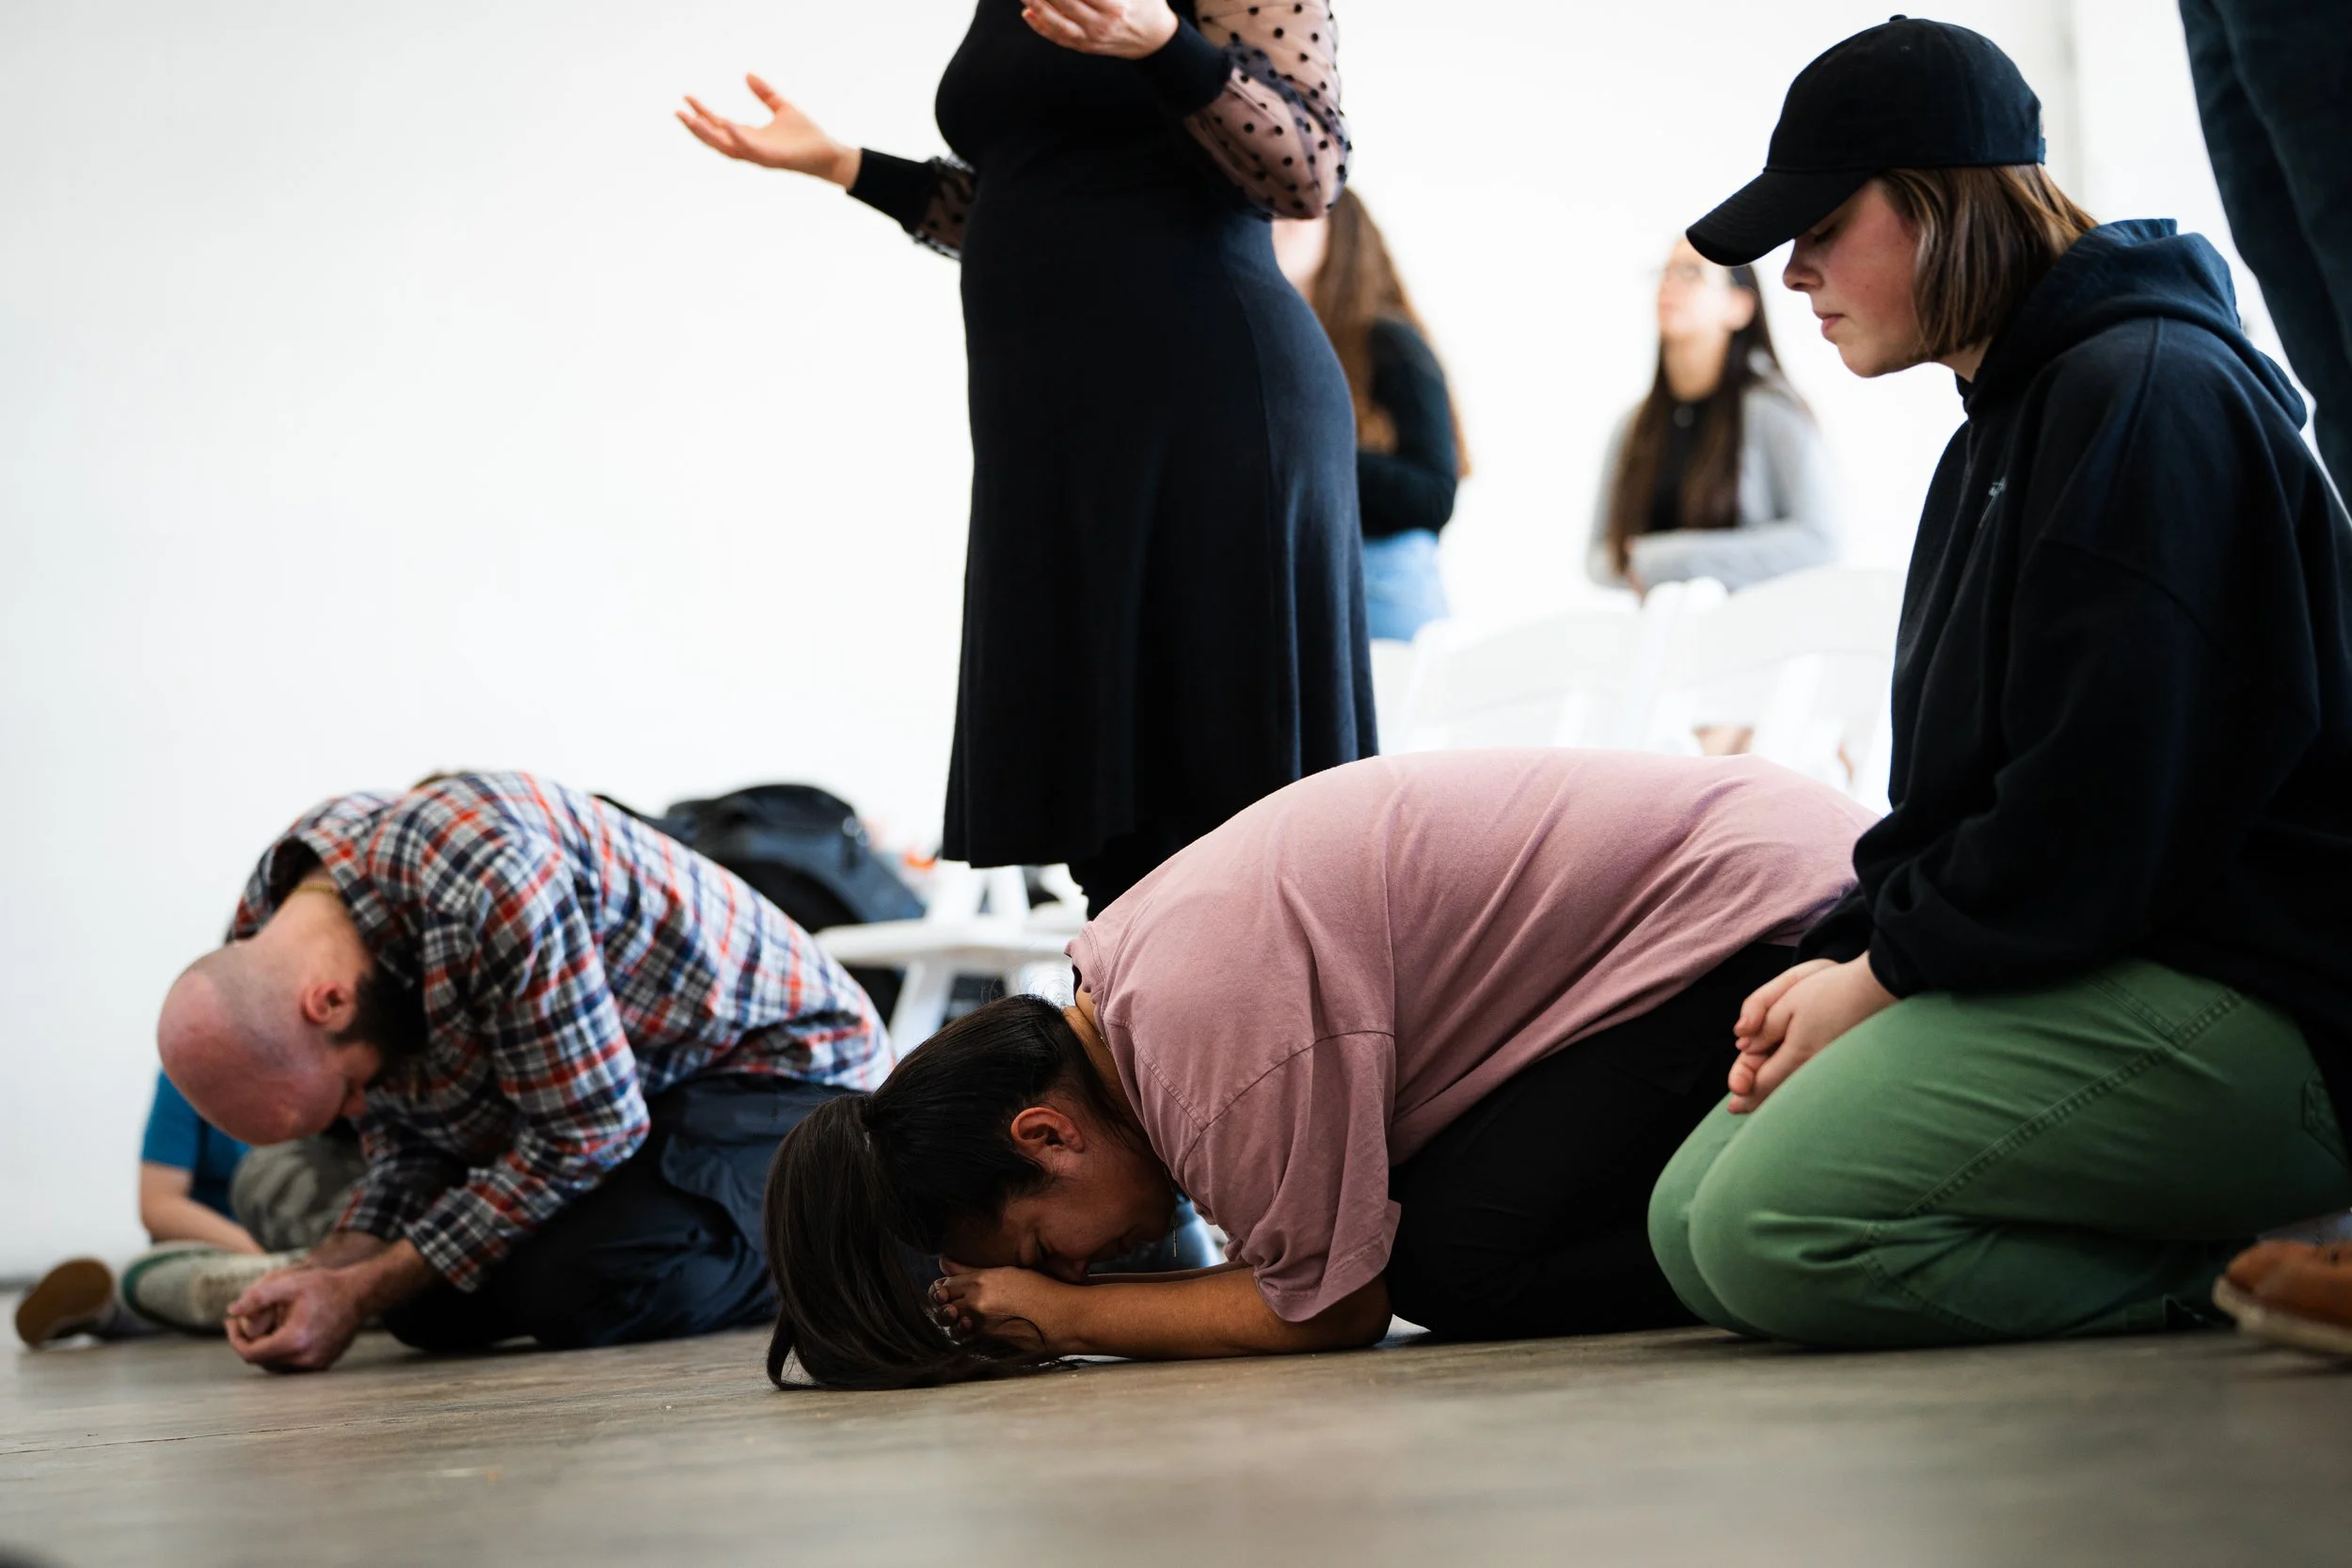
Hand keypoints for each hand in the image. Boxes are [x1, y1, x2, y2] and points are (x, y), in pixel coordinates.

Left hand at [225, 1265, 366, 1372]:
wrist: (360, 1294)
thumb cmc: (326, 1287)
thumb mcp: (290, 1283)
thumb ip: (258, 1296)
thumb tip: (232, 1310)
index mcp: (294, 1340)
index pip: (251, 1353)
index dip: (235, 1339)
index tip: (230, 1324)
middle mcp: (306, 1358)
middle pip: (261, 1361)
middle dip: (249, 1343)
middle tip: (242, 1324)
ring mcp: (316, 1364)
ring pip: (276, 1366)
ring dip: (264, 1349)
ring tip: (262, 1328)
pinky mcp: (323, 1363)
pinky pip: (292, 1365)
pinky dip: (281, 1353)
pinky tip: (282, 1333)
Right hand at [678, 75, 861, 186]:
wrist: (829, 153)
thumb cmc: (806, 135)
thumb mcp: (782, 107)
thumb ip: (765, 93)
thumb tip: (747, 74)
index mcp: (749, 136)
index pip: (719, 124)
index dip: (702, 112)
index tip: (687, 98)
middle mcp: (750, 148)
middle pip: (715, 139)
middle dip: (696, 127)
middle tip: (678, 112)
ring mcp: (759, 155)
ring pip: (726, 148)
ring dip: (708, 134)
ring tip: (691, 119)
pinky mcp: (772, 159)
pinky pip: (749, 150)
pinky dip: (737, 137)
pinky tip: (726, 123)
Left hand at [933, 1260, 1086, 1350]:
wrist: (1064, 1316)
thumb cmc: (1043, 1290)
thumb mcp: (1009, 1272)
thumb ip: (974, 1270)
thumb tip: (944, 1263)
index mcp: (982, 1280)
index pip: (944, 1284)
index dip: (943, 1288)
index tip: (946, 1291)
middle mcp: (978, 1302)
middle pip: (942, 1305)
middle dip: (944, 1305)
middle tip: (952, 1306)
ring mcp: (983, 1325)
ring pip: (952, 1324)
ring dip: (955, 1322)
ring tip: (967, 1319)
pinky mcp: (990, 1342)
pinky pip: (967, 1338)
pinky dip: (968, 1334)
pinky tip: (980, 1329)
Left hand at [1021, 0, 1180, 58]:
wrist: (1155, 39)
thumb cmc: (1146, 5)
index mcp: (1115, 7)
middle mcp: (1101, 25)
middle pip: (1066, 4)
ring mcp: (1092, 39)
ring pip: (1057, 23)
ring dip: (1037, 7)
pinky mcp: (1086, 47)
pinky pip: (1059, 38)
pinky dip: (1041, 27)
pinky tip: (1028, 13)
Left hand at [1728, 956, 1895, 1113]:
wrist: (1879, 990)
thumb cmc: (1832, 992)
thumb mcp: (1788, 1003)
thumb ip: (1763, 1028)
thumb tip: (1745, 1046)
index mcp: (1798, 1054)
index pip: (1763, 1083)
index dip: (1744, 1092)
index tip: (1731, 1104)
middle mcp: (1815, 1068)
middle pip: (1779, 1093)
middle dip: (1756, 1101)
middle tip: (1737, 1109)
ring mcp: (1831, 1068)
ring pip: (1796, 1091)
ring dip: (1775, 1097)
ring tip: (1757, 1104)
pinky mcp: (1843, 1065)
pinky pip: (1812, 1084)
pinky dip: (1794, 1088)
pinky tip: (1789, 1087)